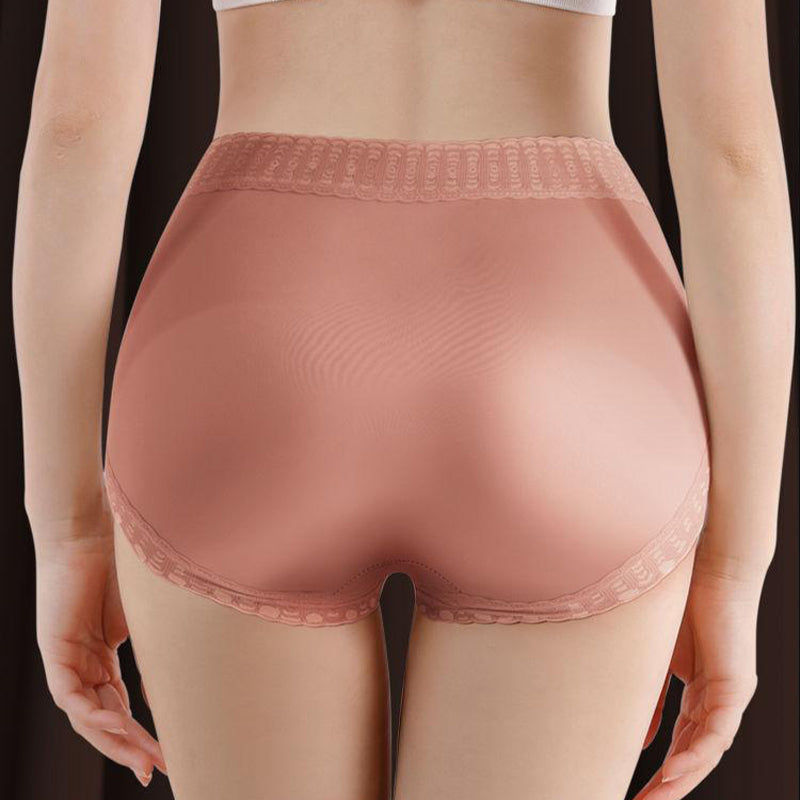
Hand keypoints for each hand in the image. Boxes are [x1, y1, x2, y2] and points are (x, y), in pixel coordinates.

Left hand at [32, 506, 166, 786]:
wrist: (95, 529)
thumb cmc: (124, 561)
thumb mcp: (146, 613)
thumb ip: (157, 643)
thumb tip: (186, 670)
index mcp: (101, 655)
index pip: (117, 706)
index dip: (139, 734)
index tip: (164, 755)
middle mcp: (82, 663)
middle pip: (103, 719)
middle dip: (129, 747)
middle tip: (156, 770)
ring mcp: (66, 658)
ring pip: (86, 716)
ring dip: (114, 741)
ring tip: (143, 760)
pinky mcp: (55, 649)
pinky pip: (70, 695)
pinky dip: (93, 715)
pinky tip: (118, 726)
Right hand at [633, 554, 762, 798]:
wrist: (707, 565)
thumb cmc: (678, 600)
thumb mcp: (655, 655)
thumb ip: (649, 696)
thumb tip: (643, 741)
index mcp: (700, 695)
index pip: (680, 744)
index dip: (660, 771)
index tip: (634, 790)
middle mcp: (718, 701)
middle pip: (694, 755)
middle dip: (669, 785)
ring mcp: (729, 695)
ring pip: (707, 750)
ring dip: (681, 778)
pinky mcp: (735, 685)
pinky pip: (716, 729)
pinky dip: (694, 752)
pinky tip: (672, 770)